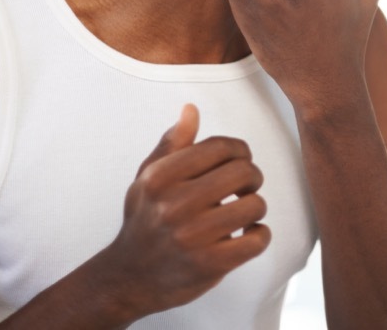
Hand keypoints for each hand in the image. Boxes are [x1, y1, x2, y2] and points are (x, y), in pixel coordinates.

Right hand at [100, 104, 269, 318]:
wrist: (127, 278)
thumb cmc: (144, 220)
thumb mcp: (147, 179)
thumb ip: (172, 144)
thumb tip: (191, 109)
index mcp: (160, 178)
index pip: (221, 147)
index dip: (240, 150)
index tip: (237, 161)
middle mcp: (174, 205)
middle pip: (244, 172)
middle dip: (251, 177)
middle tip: (243, 188)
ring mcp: (192, 237)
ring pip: (255, 205)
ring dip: (254, 208)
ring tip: (240, 213)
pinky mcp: (209, 265)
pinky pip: (258, 239)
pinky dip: (259, 235)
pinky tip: (244, 236)